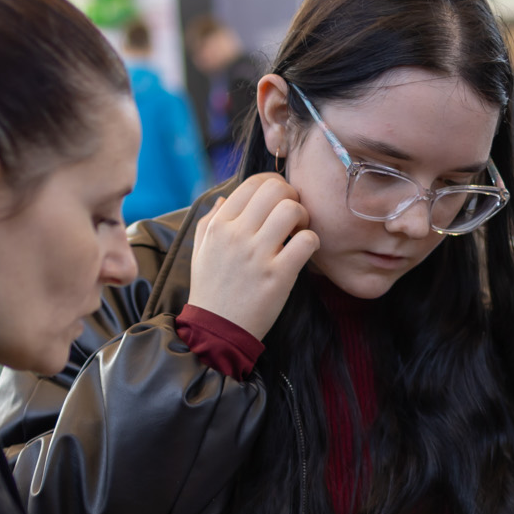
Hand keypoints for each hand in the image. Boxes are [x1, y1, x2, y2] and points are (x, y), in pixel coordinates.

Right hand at [184, 172, 318, 339]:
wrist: (216, 331)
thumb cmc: (210, 290)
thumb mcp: (200, 251)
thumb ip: (210, 220)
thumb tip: (225, 198)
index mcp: (219, 225)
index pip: (253, 183)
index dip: (274, 185)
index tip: (279, 201)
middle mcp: (237, 235)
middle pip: (276, 189)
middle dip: (292, 196)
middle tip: (293, 216)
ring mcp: (258, 255)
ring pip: (292, 210)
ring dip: (303, 217)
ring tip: (298, 233)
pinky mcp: (278, 276)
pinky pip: (307, 241)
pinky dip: (312, 242)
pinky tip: (304, 252)